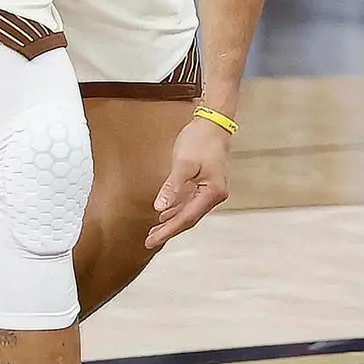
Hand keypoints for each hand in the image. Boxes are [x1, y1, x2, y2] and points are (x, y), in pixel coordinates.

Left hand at [145, 115, 232, 247]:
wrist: (214, 123)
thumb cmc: (201, 140)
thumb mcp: (184, 163)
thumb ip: (172, 187)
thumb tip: (160, 208)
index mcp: (212, 193)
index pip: (186, 218)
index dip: (168, 231)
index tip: (152, 240)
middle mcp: (214, 196)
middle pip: (189, 219)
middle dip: (169, 230)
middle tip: (149, 240)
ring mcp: (210, 191)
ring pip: (189, 212)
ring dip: (172, 222)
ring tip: (154, 231)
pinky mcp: (205, 185)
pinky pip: (190, 203)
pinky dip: (177, 210)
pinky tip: (165, 214)